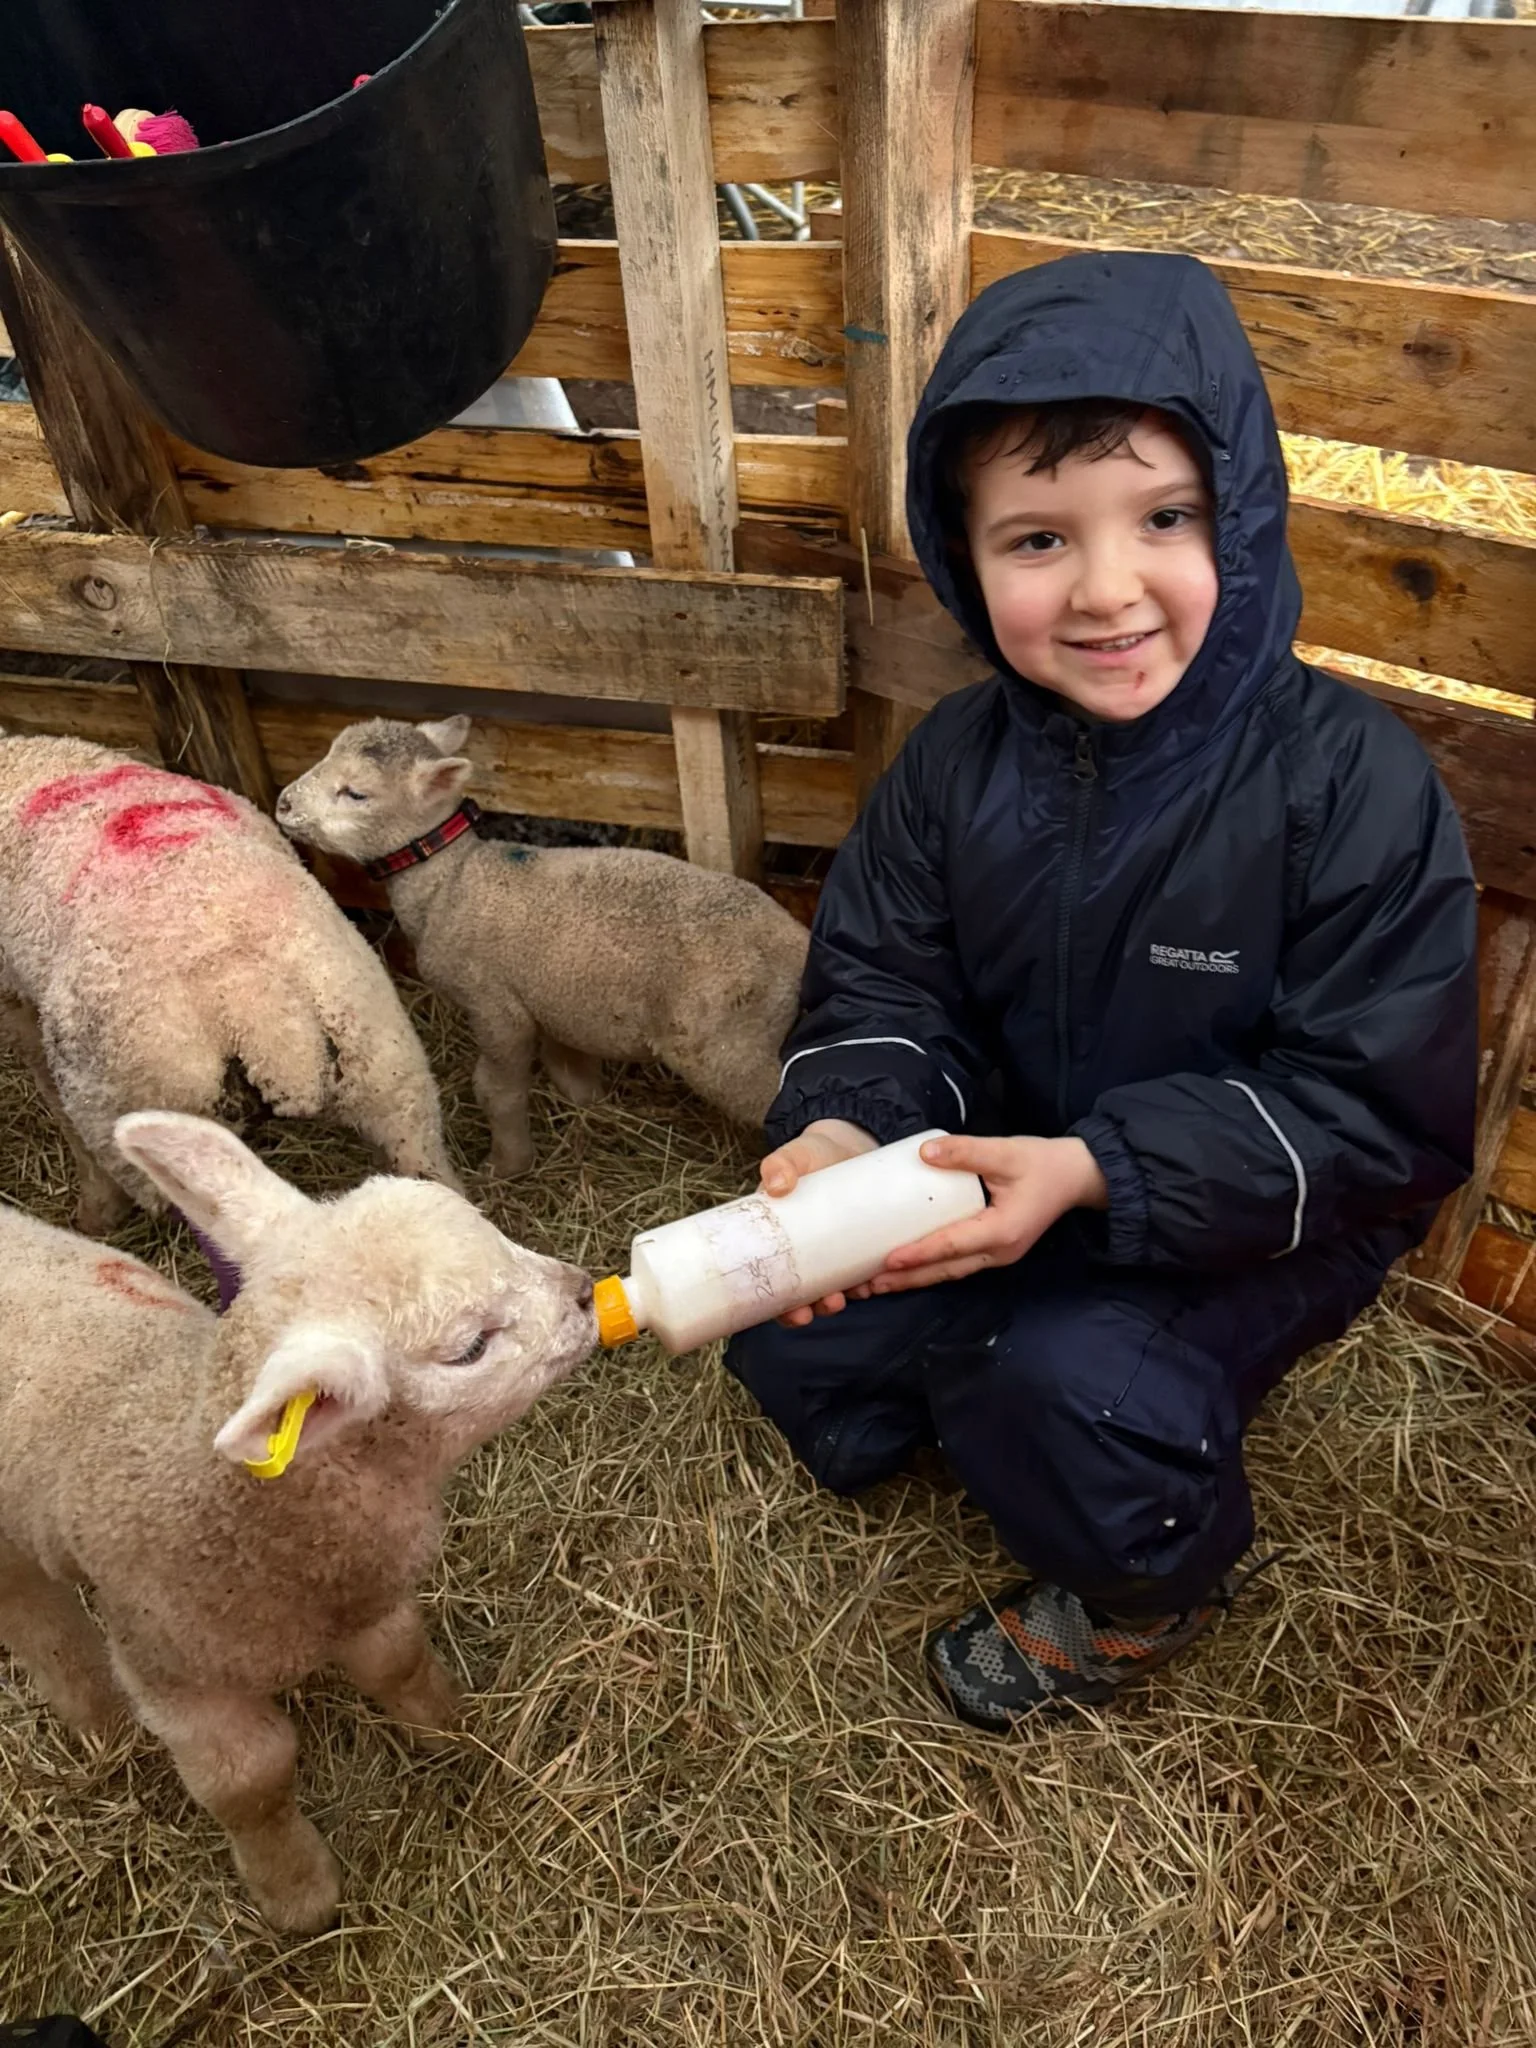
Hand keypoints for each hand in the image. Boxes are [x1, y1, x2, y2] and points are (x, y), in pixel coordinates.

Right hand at [759, 1119, 878, 1325]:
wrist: (848, 1146)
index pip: (772, 1282)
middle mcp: (802, 1253)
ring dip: (841, 1299)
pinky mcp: (858, 1247)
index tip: (793, 1313)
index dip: (780, 1306)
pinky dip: (865, 1283)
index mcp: (778, 1240)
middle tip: (827, 1305)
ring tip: (853, 1294)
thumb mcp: (795, 1154)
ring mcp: (831, 1252)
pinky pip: (860, 1274)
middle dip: (814, 1308)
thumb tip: (776, 1184)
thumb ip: (780, 1164)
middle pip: (803, 1294)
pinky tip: (873, 1282)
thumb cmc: (813, 1154)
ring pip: (832, 1288)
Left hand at [869, 1134, 1108, 1295]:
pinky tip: (902, 1269)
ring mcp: (996, 1256)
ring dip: (911, 1280)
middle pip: (944, 1271)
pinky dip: (927, 1269)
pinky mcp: (992, 1250)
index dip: (919, 1254)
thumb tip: (925, 1152)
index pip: (952, 1245)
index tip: (887, 1261)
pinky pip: (955, 1265)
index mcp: (1003, 1231)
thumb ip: (967, 1151)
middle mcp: (998, 1252)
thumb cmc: (1043, 1163)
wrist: (1078, 1177)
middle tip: (863, 1286)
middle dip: (903, 1280)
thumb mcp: (1006, 1151)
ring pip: (947, 1273)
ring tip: (872, 1285)